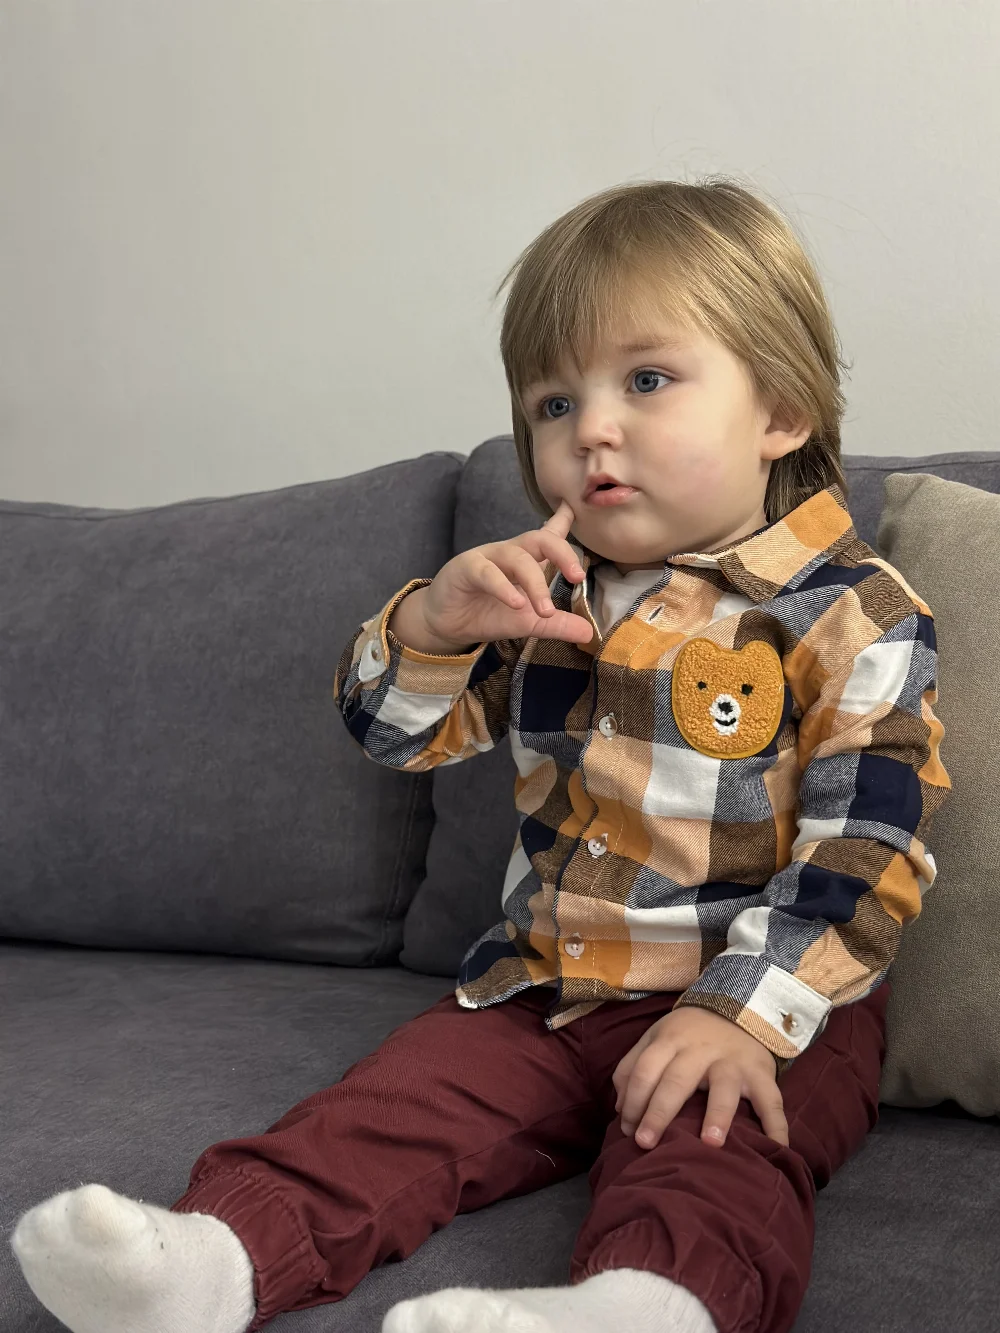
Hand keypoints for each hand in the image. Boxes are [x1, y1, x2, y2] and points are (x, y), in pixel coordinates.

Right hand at [391, 500, 594, 652]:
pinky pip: (487, 572)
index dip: (564, 521)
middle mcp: (510, 552)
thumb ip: (557, 625)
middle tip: (577, 576)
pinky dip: (503, 587)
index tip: (576, 509)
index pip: (549, 536)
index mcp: (528, 560)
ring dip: (535, 584)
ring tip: (545, 610)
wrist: (447, 624)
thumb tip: (589, 633)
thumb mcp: (529, 622)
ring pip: (517, 558)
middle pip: (540, 539)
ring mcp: (488, 557)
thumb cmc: (488, 614)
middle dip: (562, 553)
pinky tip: (516, 603)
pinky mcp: (466, 568)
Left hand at [612, 1005, 788, 1150]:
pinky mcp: (761, 1073)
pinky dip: (777, 1124)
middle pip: (676, 1080)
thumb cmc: (689, 1034)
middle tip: (645, 1143)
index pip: (645, 1070)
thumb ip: (633, 1067)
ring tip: (710, 1143)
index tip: (626, 1131)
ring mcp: (732, 1062)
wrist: (739, 1006)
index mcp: (670, 1041)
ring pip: (724, 1088)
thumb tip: (620, 1109)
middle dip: (659, 1112)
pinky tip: (777, 1149)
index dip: (633, 1100)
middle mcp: (700, 1051)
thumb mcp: (656, 1038)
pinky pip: (771, 1099)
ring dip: (718, 1114)